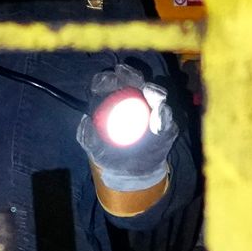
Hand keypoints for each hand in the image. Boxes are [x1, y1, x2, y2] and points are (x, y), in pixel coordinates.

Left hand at [76, 70, 175, 210]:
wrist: (133, 174)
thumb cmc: (111, 156)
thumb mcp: (96, 150)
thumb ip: (88, 138)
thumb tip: (85, 121)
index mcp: (110, 101)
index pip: (108, 83)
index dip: (107, 79)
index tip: (108, 81)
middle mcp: (131, 99)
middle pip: (132, 80)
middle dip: (132, 76)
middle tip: (134, 81)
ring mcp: (150, 108)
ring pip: (153, 93)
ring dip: (154, 92)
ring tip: (152, 95)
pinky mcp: (164, 121)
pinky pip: (166, 115)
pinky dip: (164, 113)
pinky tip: (160, 114)